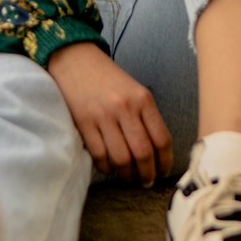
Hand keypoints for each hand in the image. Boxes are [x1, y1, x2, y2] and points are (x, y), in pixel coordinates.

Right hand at [47, 42, 172, 184]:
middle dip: (147, 173)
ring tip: (127, 177)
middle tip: (146, 181)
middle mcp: (125, 108)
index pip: (162, 139)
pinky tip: (109, 167)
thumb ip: (145, 117)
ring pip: (121, 158)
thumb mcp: (134, 91)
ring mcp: (103, 116)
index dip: (165, 161)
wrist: (76, 60)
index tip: (163, 171)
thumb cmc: (108, 79)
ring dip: (126, 174)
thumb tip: (156, 152)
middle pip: (143, 152)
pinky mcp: (83, 122)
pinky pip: (99, 155)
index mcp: (143, 99)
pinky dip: (106, 167)